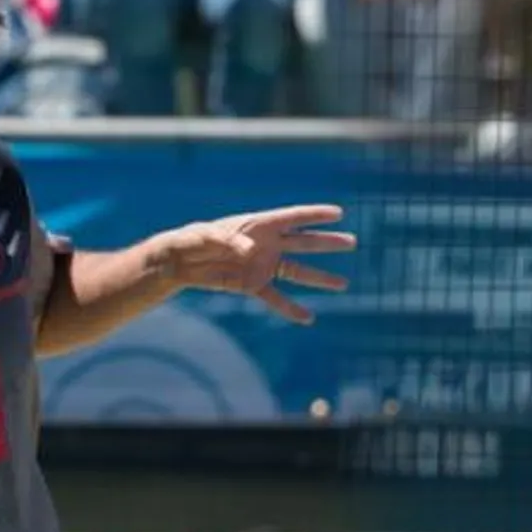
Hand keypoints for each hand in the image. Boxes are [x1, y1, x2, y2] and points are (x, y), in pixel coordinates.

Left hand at [156, 204, 354, 324]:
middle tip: (352, 242)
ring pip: (298, 271)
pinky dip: (290, 308)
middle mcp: (266, 244)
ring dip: (320, 278)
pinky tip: (308, 317)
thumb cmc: (191, 240)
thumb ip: (227, 239)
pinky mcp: (253, 285)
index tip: (338, 213)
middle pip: (304, 242)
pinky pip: (276, 297)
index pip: (293, 217)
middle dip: (328, 243)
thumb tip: (248, 249)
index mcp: (258, 225)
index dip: (315, 214)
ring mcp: (262, 265)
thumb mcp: (205, 236)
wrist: (179, 263)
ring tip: (343, 284)